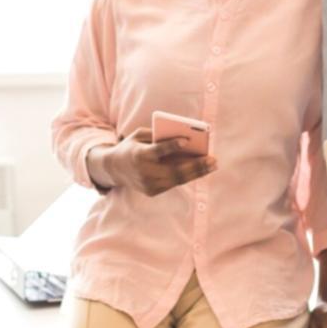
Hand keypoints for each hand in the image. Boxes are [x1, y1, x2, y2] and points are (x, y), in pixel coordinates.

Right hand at [97, 128, 216, 196]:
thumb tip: (183, 139)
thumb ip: (157, 135)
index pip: (157, 151)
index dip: (171, 146)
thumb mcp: (139, 135)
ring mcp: (148, 184)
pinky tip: (201, 170)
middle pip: (174, 170)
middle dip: (196, 165)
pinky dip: (188, 176)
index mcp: (139, 155)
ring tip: (212, 165)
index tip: (186, 140)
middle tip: (213, 159)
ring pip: (177, 180)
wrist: (114, 168)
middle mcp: (144, 172)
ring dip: (197, 173)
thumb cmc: (132, 146)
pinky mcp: (152, 191)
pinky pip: (174, 183)